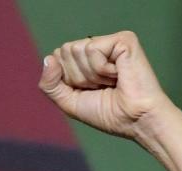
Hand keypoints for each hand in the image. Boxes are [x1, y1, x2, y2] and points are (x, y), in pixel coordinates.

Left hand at [38, 31, 172, 143]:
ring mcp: (110, 42)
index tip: (88, 92)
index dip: (67, 80)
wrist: (134, 120)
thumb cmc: (108, 114)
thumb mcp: (69, 102)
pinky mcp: (122, 40)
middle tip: (102, 87)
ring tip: (111, 82)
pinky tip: (119, 75)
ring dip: (91, 75)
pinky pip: (93, 49)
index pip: (56, 57)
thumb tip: (48, 58)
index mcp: (84, 60)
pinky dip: (102, 69)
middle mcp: (97, 47)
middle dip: (78, 77)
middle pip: (65, 51)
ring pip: (76, 49)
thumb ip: (50, 84)